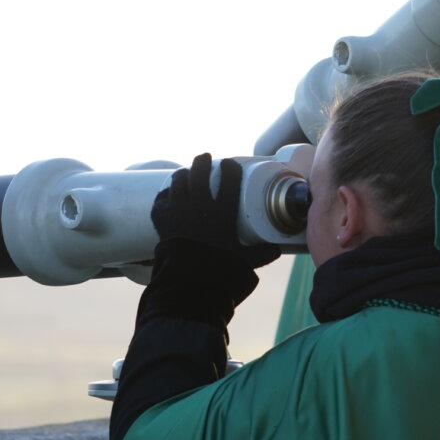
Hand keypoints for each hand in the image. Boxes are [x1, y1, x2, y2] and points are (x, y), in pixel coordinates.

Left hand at [151, 153, 279, 268]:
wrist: (187, 281)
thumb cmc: (219, 270)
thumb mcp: (246, 261)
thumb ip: (262, 253)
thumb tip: (277, 250)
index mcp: (222, 211)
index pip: (229, 178)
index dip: (230, 167)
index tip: (230, 164)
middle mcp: (199, 204)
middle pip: (199, 171)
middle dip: (203, 161)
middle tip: (206, 158)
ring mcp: (178, 210)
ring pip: (179, 180)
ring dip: (183, 174)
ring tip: (186, 173)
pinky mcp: (162, 219)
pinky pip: (162, 199)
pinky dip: (165, 195)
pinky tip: (169, 196)